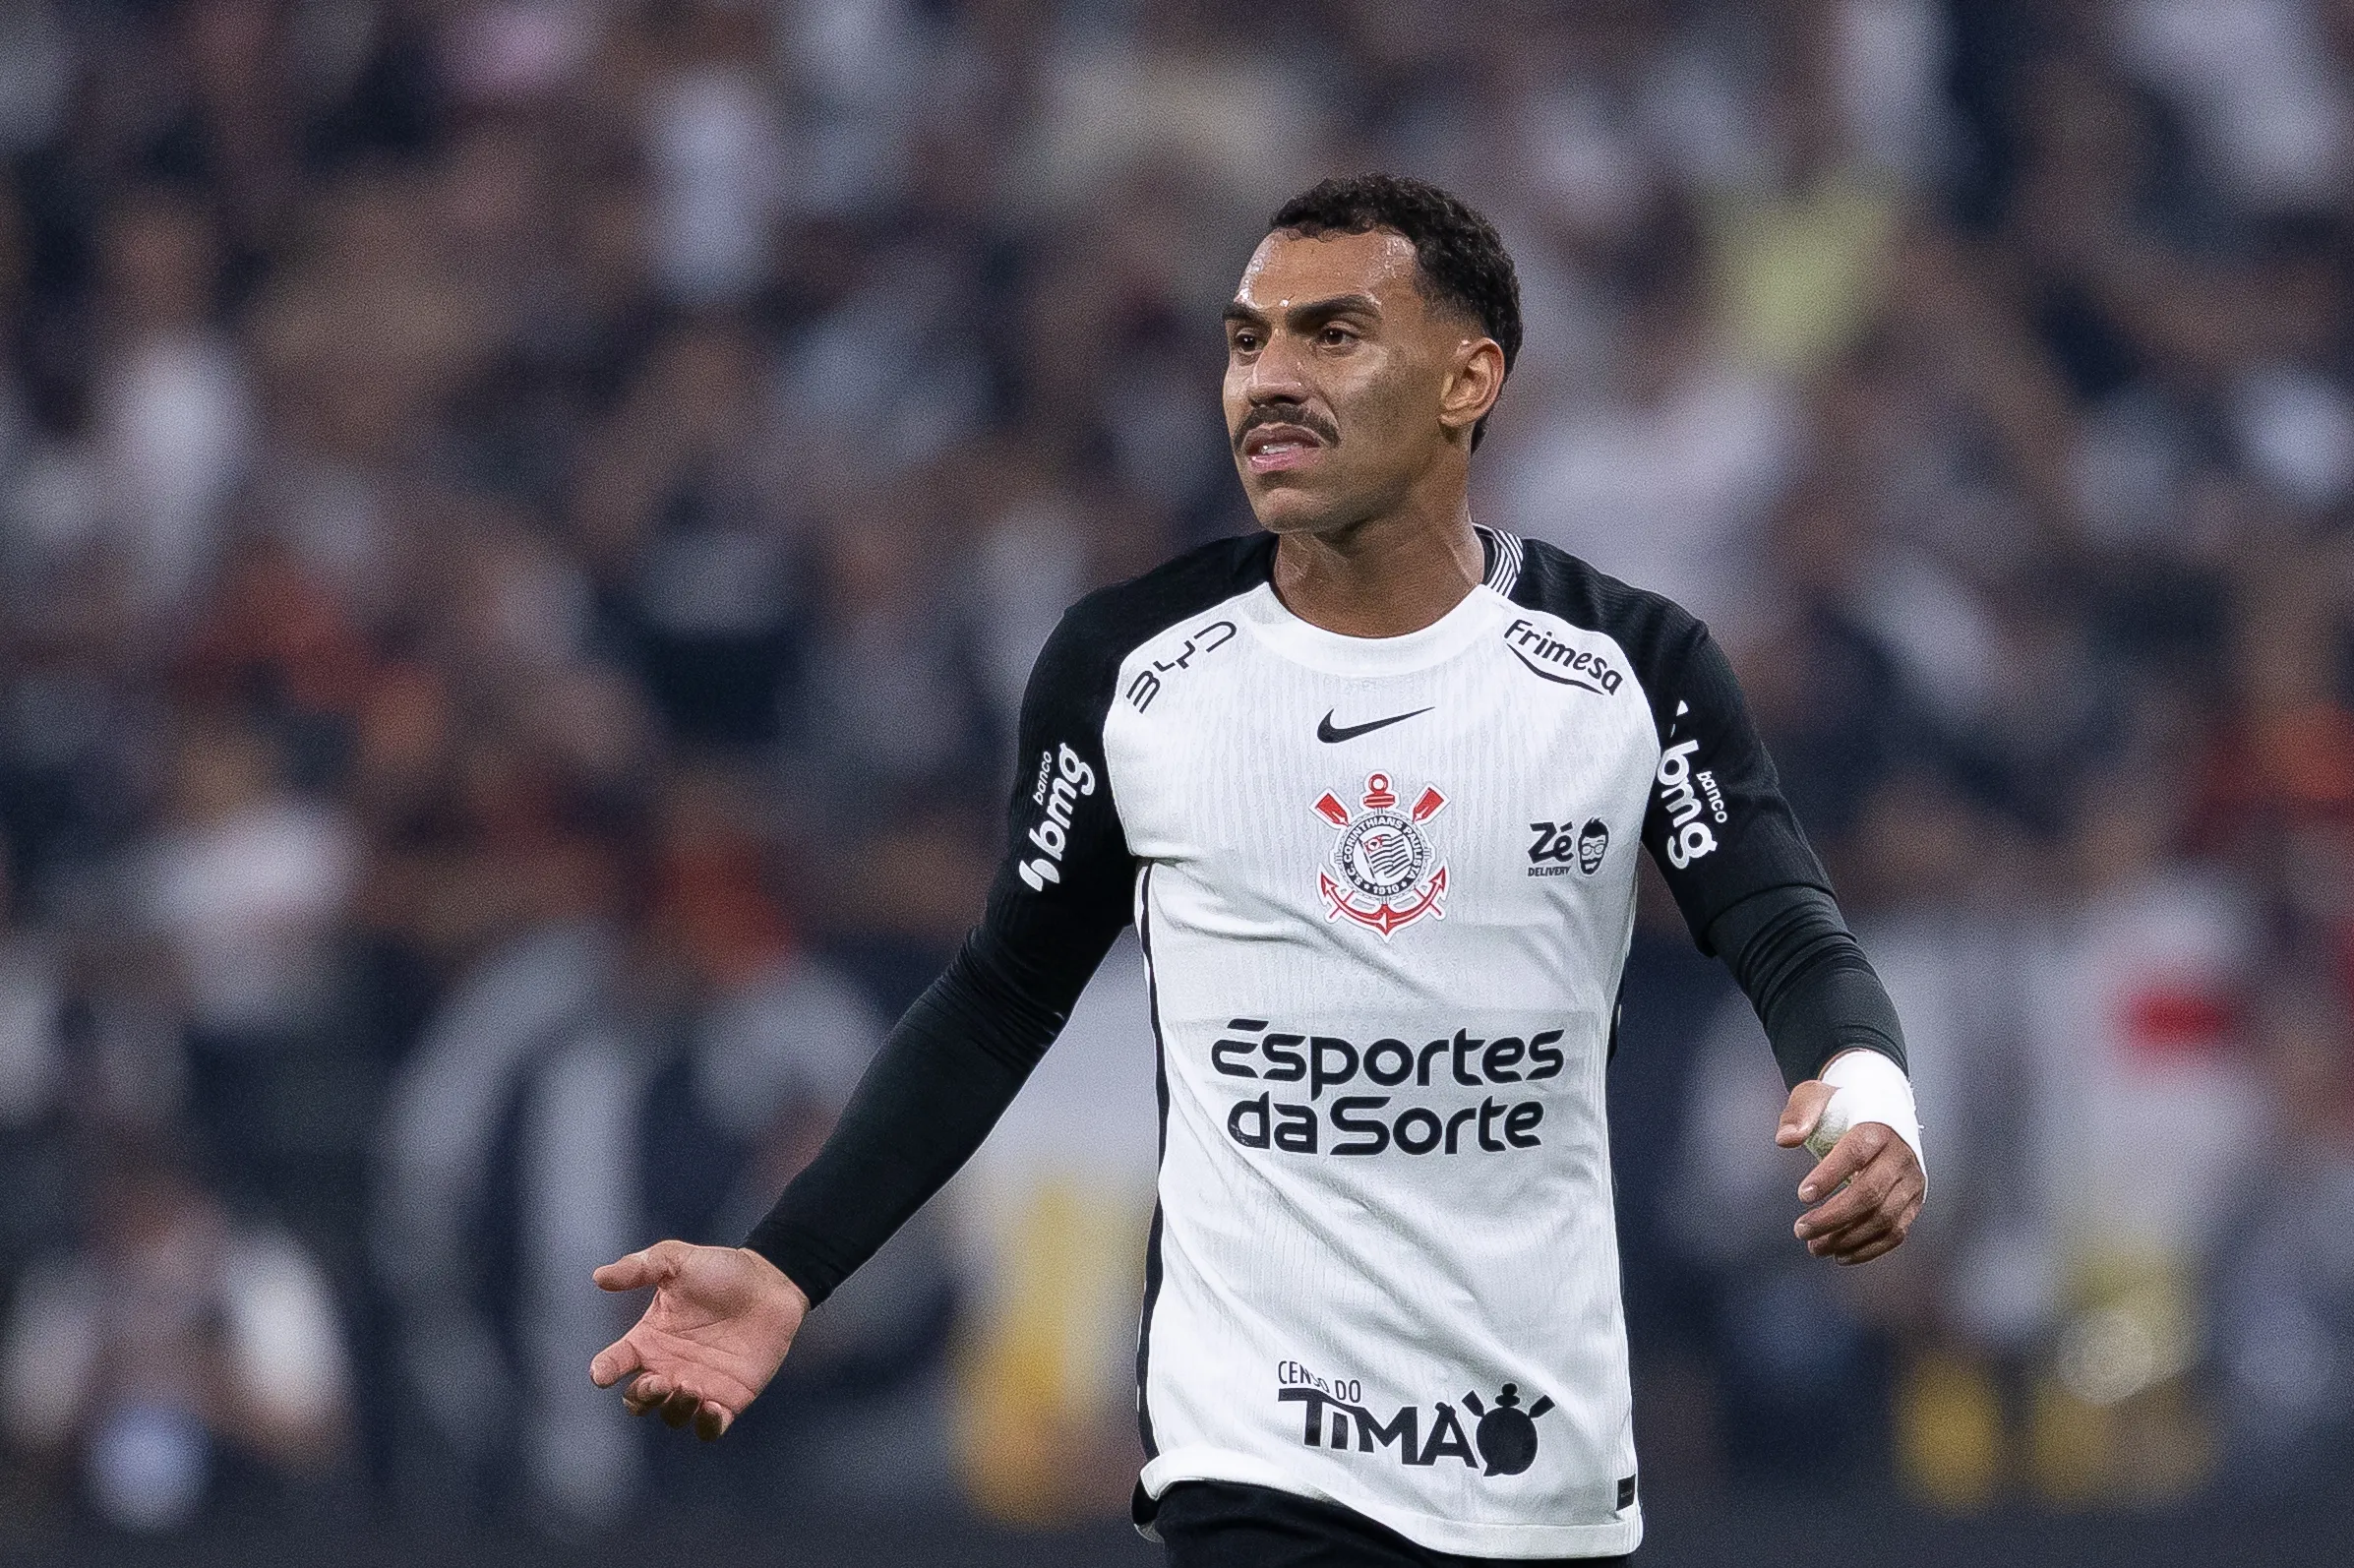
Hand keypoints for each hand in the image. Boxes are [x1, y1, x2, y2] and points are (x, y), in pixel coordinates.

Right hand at [589, 1241, 808, 1439]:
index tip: (601, 1373)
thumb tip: (599, 1277)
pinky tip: (711, 1407)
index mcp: (649, 1339)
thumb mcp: (677, 1259)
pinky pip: (709, 1429)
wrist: (771, 1284)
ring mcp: (696, 1386)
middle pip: (638, 1400)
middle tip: (659, 1380)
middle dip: (641, 1397)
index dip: (604, 1371)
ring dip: (675, 1408)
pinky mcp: (728, 1400)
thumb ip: (640, 1267)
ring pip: (672, 1416)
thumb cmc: (721, 1270)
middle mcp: (667, 1368)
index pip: (614, 1362)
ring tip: (690, 1387)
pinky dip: (705, 1426)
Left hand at [1774, 1081, 1923, 1265]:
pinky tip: (1840, 1255)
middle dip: (1833, 1217)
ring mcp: (1911, 1181)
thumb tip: (1785, 1140)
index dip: (1829, 1176)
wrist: (1882, 1111)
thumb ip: (1799, 1113)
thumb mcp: (1817, 1096)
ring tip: (1814, 1247)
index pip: (1855, 1153)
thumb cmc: (1842, 1106)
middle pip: (1870, 1192)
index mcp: (1877, 1127)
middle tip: (1800, 1230)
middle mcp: (1900, 1155)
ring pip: (1884, 1218)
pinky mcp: (1914, 1201)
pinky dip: (1869, 1249)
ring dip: (1847, 1238)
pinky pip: (1897, 1232)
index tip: (1802, 1196)